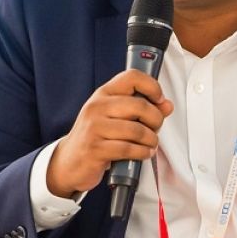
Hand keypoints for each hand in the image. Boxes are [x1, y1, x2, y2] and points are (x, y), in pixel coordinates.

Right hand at [46, 70, 173, 197]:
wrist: (69, 161)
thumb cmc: (95, 136)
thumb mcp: (115, 117)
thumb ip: (142, 110)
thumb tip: (167, 105)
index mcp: (104, 94)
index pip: (131, 77)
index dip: (152, 86)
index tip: (159, 99)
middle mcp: (97, 107)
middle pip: (140, 106)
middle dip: (156, 120)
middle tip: (155, 128)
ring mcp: (95, 128)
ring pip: (137, 130)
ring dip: (151, 140)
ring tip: (150, 144)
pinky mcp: (96, 149)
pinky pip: (129, 149)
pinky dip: (143, 153)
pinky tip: (143, 153)